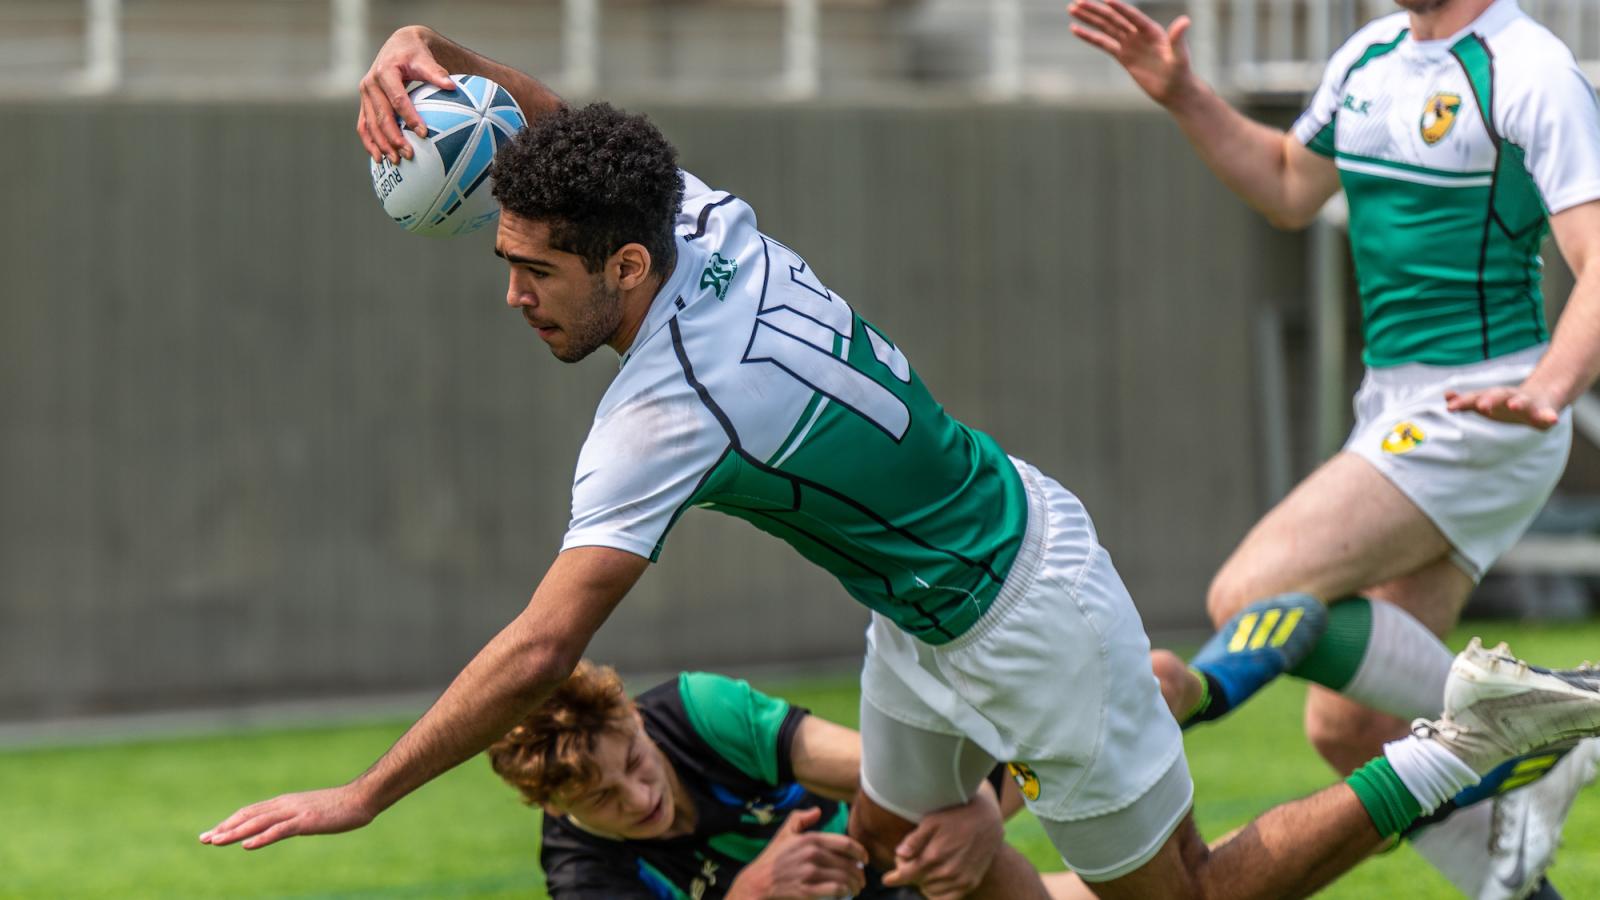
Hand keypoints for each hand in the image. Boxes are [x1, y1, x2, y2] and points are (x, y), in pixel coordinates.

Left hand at [199, 784, 376, 849]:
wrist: (361, 798)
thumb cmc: (339, 807)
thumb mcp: (310, 813)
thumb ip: (293, 819)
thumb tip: (280, 828)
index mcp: (284, 803)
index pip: (250, 812)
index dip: (230, 822)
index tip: (211, 834)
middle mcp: (285, 805)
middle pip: (248, 816)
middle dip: (225, 828)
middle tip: (203, 839)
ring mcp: (295, 812)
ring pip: (258, 822)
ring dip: (235, 832)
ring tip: (216, 841)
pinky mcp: (306, 821)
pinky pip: (279, 830)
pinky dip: (261, 837)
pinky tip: (248, 845)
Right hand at [356, 25, 456, 163]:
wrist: (398, 46)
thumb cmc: (414, 53)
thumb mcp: (425, 58)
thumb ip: (437, 73)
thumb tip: (452, 86)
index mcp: (385, 72)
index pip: (398, 99)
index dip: (410, 117)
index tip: (424, 134)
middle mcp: (370, 83)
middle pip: (382, 115)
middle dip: (394, 137)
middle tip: (409, 155)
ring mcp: (365, 95)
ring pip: (370, 124)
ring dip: (381, 144)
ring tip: (395, 161)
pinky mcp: (364, 103)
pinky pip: (363, 126)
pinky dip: (369, 143)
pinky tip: (378, 158)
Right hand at [728, 807, 867, 898]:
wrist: (757, 882)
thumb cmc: (773, 858)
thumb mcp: (784, 833)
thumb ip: (800, 818)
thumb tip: (817, 811)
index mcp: (811, 839)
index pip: (845, 844)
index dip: (860, 852)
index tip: (865, 860)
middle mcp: (812, 854)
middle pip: (848, 864)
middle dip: (859, 873)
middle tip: (861, 879)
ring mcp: (809, 873)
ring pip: (844, 878)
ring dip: (855, 885)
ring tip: (856, 889)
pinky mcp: (806, 890)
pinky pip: (834, 891)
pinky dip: (843, 893)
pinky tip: (844, 895)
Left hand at [881, 787, 1003, 899]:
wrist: (987, 820)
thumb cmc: (956, 816)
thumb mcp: (932, 820)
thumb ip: (914, 839)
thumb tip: (899, 854)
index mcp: (934, 855)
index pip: (907, 874)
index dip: (894, 877)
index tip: (887, 879)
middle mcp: (947, 871)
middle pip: (918, 882)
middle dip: (909, 873)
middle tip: (908, 862)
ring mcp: (960, 879)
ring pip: (930, 892)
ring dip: (923, 884)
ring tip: (923, 869)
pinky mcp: (970, 883)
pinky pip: (947, 899)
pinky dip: (937, 893)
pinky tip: (934, 882)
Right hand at [1067, 0, 1195, 106]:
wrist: (1174, 90)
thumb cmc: (1181, 73)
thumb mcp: (1180, 57)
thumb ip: (1179, 39)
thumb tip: (1185, 20)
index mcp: (1152, 31)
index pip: (1132, 16)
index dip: (1120, 8)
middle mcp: (1138, 33)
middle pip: (1114, 18)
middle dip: (1096, 10)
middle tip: (1078, 2)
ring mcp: (1129, 44)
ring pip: (1106, 28)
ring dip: (1089, 18)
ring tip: (1072, 9)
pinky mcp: (1123, 56)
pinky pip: (1103, 44)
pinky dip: (1089, 37)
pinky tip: (1075, 29)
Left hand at [1445, 386, 1562, 429]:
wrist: (1544, 396)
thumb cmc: (1508, 403)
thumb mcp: (1488, 401)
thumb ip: (1467, 401)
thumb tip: (1446, 396)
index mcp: (1494, 397)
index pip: (1476, 397)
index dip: (1463, 402)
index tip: (1450, 407)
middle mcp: (1510, 397)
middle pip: (1498, 395)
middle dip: (1490, 399)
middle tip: (1481, 406)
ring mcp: (1529, 403)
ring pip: (1523, 401)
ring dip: (1518, 402)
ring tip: (1513, 405)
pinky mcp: (1546, 412)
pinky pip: (1548, 414)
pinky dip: (1549, 416)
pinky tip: (1552, 419)